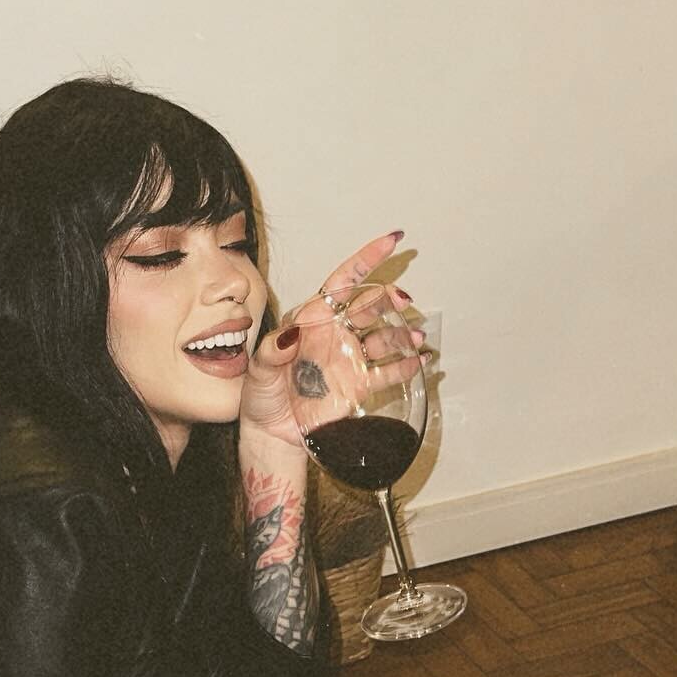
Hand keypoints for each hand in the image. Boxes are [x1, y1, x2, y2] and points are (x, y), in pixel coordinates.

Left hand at [238, 230, 421, 446]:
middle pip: (369, 307)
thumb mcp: (258, 371)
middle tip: (400, 299)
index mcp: (312, 320)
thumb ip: (271, 352)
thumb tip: (289, 337)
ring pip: (383, 337)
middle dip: (387, 299)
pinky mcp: (359, 384)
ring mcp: (349, 358)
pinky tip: (418, 360)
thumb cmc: (260, 396)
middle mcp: (334, 334)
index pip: (343, 282)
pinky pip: (387, 371)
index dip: (366, 260)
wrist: (271, 433)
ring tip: (413, 336)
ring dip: (401, 334)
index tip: (389, 243)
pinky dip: (405, 365)